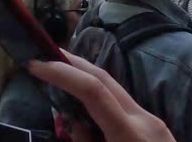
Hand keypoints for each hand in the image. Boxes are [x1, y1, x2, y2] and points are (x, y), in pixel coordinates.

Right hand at [28, 56, 175, 141]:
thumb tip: (74, 123)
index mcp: (129, 133)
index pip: (94, 91)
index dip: (63, 73)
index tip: (37, 65)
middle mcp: (144, 119)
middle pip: (107, 80)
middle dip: (74, 65)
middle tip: (45, 58)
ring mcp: (153, 121)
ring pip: (116, 90)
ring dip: (87, 80)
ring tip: (60, 76)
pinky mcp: (155, 126)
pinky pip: (123, 106)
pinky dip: (101, 99)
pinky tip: (85, 103)